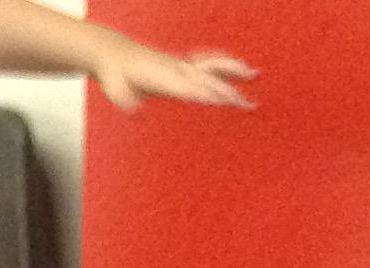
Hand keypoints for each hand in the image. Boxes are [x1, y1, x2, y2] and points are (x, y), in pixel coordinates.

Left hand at [91, 41, 255, 112]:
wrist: (114, 54)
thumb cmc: (115, 76)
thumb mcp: (116, 91)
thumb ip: (126, 102)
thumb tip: (135, 111)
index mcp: (164, 78)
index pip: (191, 89)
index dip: (209, 96)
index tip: (228, 103)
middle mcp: (176, 69)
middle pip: (209, 81)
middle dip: (230, 92)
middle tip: (250, 105)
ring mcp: (181, 64)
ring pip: (213, 68)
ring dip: (235, 72)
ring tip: (255, 74)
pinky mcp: (182, 64)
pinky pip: (209, 64)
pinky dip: (226, 67)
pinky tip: (240, 70)